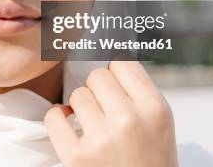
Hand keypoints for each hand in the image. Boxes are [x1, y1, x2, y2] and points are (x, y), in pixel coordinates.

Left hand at [44, 61, 178, 166]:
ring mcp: (100, 139)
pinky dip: (57, 119)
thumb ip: (137, 90)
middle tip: (106, 109)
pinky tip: (68, 125)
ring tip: (95, 125)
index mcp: (154, 109)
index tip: (114, 83)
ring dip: (81, 107)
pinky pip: (54, 117)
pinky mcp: (76, 157)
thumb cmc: (151, 159)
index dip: (115, 73)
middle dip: (99, 91)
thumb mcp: (159, 121)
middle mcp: (128, 121)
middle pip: (96, 77)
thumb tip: (106, 56)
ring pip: (77, 95)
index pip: (122, 63)